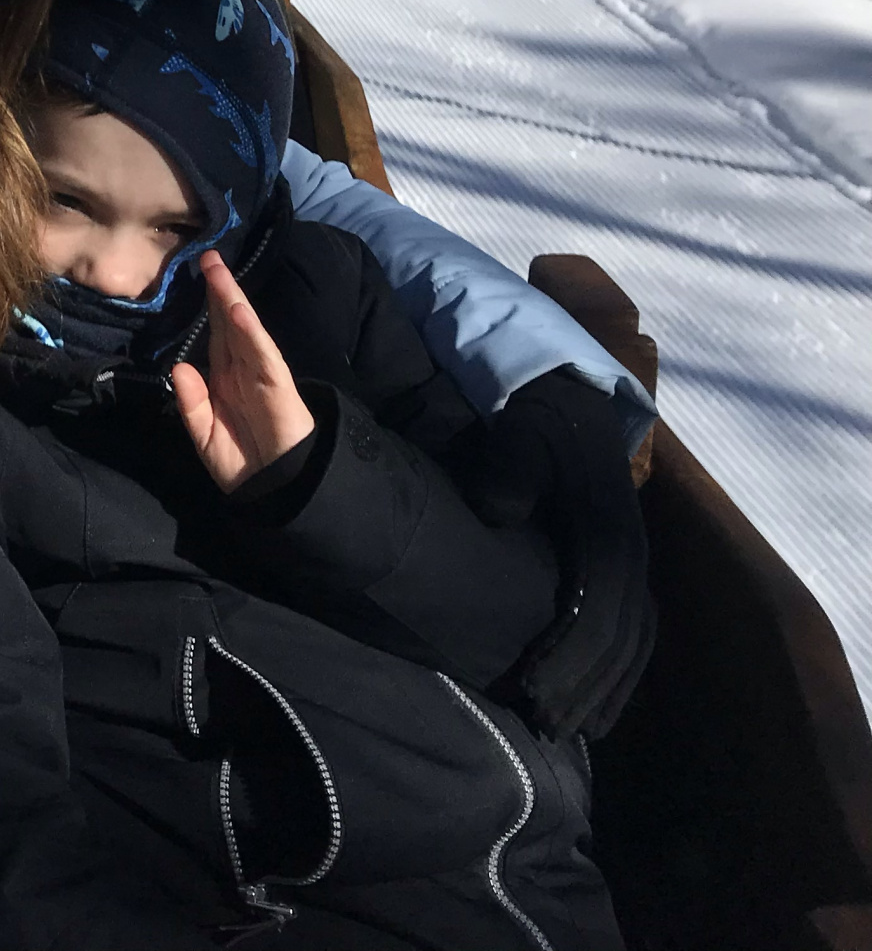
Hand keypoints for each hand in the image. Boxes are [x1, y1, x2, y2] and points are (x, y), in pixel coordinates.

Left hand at [171, 250, 316, 493]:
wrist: (276, 490)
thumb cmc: (243, 463)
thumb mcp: (204, 435)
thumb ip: (191, 403)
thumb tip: (180, 367)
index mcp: (225, 378)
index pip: (214, 334)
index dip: (205, 306)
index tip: (192, 276)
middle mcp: (243, 369)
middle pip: (228, 323)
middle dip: (218, 289)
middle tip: (206, 255)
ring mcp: (261, 374)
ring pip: (245, 330)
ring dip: (232, 300)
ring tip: (218, 271)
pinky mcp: (278, 385)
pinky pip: (263, 355)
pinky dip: (252, 333)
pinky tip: (239, 312)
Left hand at [466, 369, 654, 740]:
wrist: (567, 399)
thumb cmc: (534, 423)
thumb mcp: (517, 433)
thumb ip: (506, 470)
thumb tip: (496, 512)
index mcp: (607, 530)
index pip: (595, 609)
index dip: (567, 656)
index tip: (530, 691)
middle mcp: (630, 553)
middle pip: (618, 639)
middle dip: (584, 688)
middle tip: (543, 726)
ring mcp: (633, 562)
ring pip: (632, 644)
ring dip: (604, 690)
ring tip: (571, 730)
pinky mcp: (624, 568)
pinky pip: (633, 633)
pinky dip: (619, 673)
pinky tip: (597, 706)